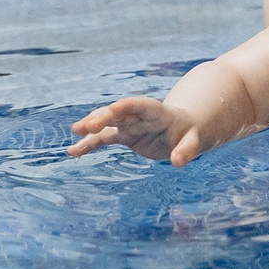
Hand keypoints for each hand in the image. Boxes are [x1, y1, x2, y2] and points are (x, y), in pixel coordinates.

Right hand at [67, 97, 228, 166]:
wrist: (182, 130)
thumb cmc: (190, 134)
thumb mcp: (194, 141)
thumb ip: (187, 150)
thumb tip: (178, 162)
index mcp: (158, 112)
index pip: (141, 106)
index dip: (128, 106)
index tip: (113, 108)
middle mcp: (139, 116)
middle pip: (118, 114)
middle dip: (102, 118)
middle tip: (84, 127)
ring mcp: (129, 124)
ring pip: (107, 123)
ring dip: (91, 127)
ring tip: (74, 134)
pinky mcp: (124, 135)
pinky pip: (103, 139)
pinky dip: (89, 144)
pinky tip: (73, 152)